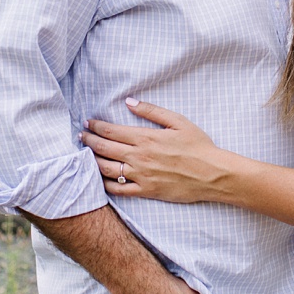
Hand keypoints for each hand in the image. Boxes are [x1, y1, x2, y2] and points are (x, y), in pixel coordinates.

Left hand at [82, 99, 228, 203]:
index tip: (87, 123)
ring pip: (106, 169)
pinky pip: (118, 190)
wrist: (212, 174)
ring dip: (92, 161)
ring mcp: (141, 176)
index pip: (111, 131)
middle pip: (104, 148)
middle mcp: (139, 156)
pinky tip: (99, 179)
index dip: (96, 126)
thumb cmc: (198, 146)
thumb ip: (152, 111)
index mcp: (145, 137)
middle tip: (80, 137)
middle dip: (88, 141)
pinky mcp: (146, 191)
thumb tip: (129, 102)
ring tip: (85, 155)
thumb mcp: (178, 121)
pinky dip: (104, 184)